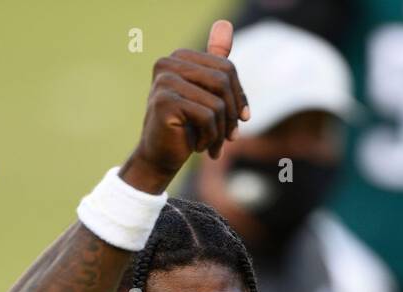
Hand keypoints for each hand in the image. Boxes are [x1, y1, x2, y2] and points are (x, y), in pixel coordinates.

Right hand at [120, 19, 249, 193]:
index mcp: (179, 57)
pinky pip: (207, 116)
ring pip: (217, 102)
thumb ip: (215, 63)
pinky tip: (197, 147)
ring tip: (212, 145)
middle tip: (231, 137)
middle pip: (224, 81)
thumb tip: (225, 23)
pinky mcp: (165, 101)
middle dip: (233, 114)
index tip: (242, 120)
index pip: (226, 68)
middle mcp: (167, 63)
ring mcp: (164, 80)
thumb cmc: (186, 128)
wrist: (160, 158)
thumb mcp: (206, 94)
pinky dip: (209, 137)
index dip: (240, 97)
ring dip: (221, 131)